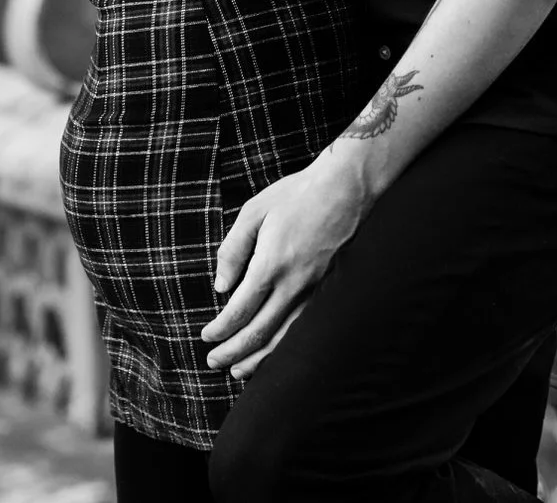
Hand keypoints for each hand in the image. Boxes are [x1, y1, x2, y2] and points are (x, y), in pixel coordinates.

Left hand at [201, 148, 375, 372]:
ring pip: (285, 338)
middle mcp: (295, 283)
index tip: (206, 337)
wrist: (350, 185)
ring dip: (259, 358)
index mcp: (271, 264)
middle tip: (213, 362)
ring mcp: (318, 289)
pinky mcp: (333, 289)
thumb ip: (233, 249)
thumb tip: (221, 286)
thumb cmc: (299, 193)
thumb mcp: (255, 211)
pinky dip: (287, 347)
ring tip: (240, 371)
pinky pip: (306, 328)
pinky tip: (276, 352)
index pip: (239, 311)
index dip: (220, 330)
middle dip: (232, 352)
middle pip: (259, 332)